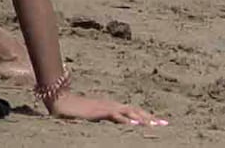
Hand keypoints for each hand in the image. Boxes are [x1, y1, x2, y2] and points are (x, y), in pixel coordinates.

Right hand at [42, 96, 160, 127]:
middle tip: (166, 124)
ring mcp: (106, 107)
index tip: (160, 122)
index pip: (133, 111)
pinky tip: (136, 124)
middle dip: (151, 118)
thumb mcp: (92, 115)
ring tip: (155, 125)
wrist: (59, 100)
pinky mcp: (99, 111)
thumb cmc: (73, 109)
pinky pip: (116, 115)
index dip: (147, 116)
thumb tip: (116, 122)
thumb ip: (104, 118)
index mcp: (111, 106)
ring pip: (130, 112)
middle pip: (136, 110)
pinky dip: (127, 119)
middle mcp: (111, 104)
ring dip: (143, 118)